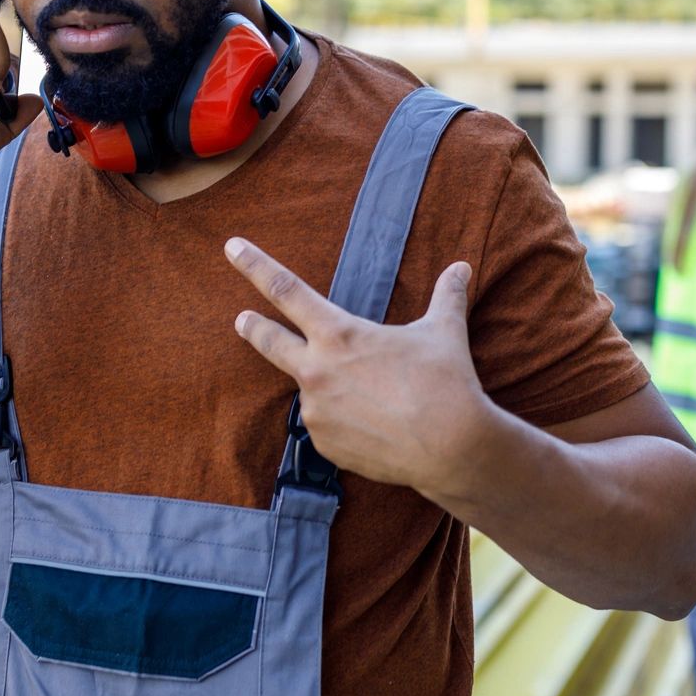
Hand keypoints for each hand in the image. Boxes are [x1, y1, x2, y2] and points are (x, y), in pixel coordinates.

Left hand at [226, 238, 492, 492]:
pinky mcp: (325, 445)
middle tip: (240, 320)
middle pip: (270, 341)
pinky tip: (375, 425)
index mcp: (339, 334)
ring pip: (312, 390)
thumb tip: (462, 268)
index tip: (233, 248)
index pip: (286, 290)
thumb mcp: (444, 331)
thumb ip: (446, 296)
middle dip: (253, 327)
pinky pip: (327, 426)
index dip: (256, 265)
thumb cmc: (445, 382)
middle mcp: (317, 371)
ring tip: (374, 397)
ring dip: (329, 387)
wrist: (450, 447)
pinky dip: (344, 421)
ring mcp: (316, 411)